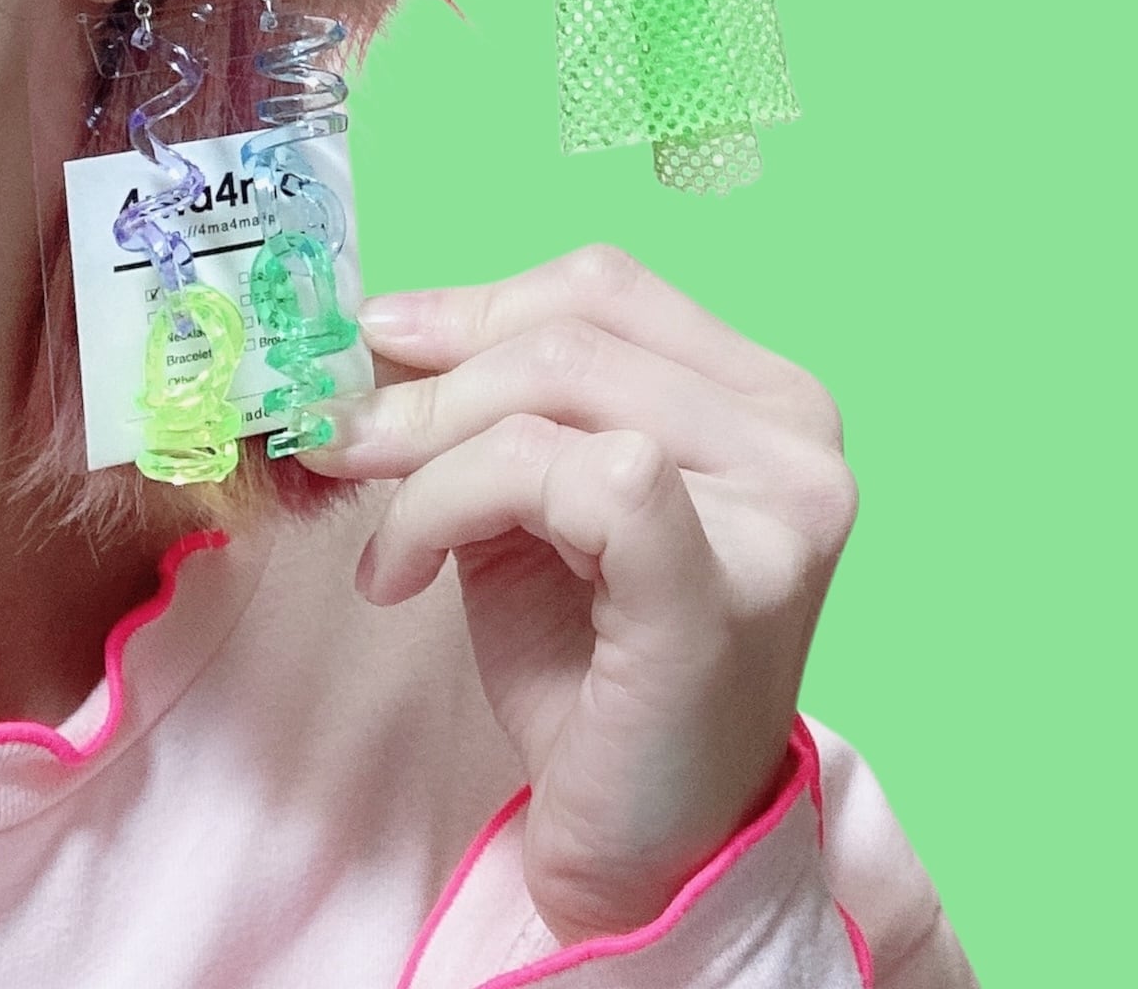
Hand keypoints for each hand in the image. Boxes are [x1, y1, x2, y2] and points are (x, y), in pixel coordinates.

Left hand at [294, 244, 856, 945]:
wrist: (644, 850)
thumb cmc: (596, 674)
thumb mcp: (542, 505)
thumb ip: (499, 409)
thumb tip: (380, 330)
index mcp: (768, 395)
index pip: (607, 287)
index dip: (479, 301)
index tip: (376, 341)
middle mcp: (798, 434)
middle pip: (574, 331)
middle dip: (431, 380)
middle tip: (339, 438)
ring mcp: (780, 508)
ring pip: (559, 394)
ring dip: (429, 452)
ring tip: (378, 533)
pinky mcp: (724, 585)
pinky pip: (571, 477)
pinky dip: (456, 503)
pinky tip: (407, 574)